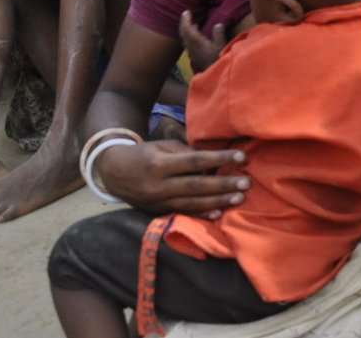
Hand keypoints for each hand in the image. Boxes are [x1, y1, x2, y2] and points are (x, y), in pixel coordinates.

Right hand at [93, 138, 249, 219]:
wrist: (115, 173)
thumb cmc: (145, 154)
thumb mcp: (163, 146)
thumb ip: (186, 153)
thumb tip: (212, 162)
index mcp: (160, 164)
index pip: (195, 161)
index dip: (219, 159)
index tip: (241, 156)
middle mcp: (159, 186)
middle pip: (196, 186)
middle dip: (223, 185)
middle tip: (246, 183)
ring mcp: (158, 202)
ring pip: (192, 203)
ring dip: (218, 201)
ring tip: (239, 198)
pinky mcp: (159, 212)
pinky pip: (183, 214)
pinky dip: (202, 214)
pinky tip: (218, 214)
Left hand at [179, 10, 226, 73]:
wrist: (214, 76)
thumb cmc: (218, 60)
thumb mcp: (221, 46)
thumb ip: (218, 34)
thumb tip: (218, 24)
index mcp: (196, 41)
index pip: (187, 28)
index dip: (185, 19)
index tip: (186, 12)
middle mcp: (191, 46)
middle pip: (183, 33)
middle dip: (184, 23)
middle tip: (187, 15)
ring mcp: (191, 52)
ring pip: (185, 38)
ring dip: (187, 30)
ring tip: (193, 23)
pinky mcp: (194, 57)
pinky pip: (188, 43)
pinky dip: (190, 36)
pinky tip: (197, 36)